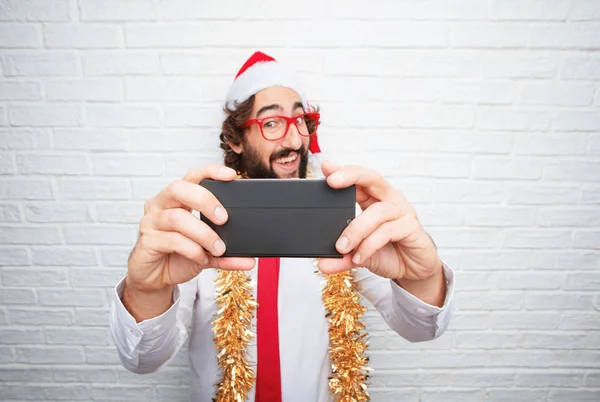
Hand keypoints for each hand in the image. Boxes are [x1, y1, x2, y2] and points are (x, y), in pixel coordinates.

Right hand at [127, 164, 254, 292]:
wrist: (155, 277)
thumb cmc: (179, 256)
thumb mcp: (207, 252)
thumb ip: (227, 253)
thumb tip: (250, 259)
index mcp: (177, 199)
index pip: (192, 175)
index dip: (210, 171)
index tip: (231, 175)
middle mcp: (161, 204)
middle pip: (179, 188)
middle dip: (205, 200)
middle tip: (224, 218)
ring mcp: (151, 221)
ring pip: (178, 218)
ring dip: (203, 233)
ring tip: (218, 248)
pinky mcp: (147, 241)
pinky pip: (172, 240)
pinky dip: (192, 249)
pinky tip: (201, 258)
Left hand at [318, 161, 441, 282]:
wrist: (413, 272)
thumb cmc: (388, 254)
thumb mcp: (358, 255)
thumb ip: (341, 257)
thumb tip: (322, 263)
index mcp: (374, 199)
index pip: (358, 180)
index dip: (343, 172)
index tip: (326, 167)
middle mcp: (389, 200)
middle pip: (371, 178)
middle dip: (351, 176)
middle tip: (333, 181)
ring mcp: (402, 211)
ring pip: (377, 211)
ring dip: (356, 229)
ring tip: (342, 247)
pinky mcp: (412, 227)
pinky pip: (387, 231)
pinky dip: (370, 244)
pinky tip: (359, 256)